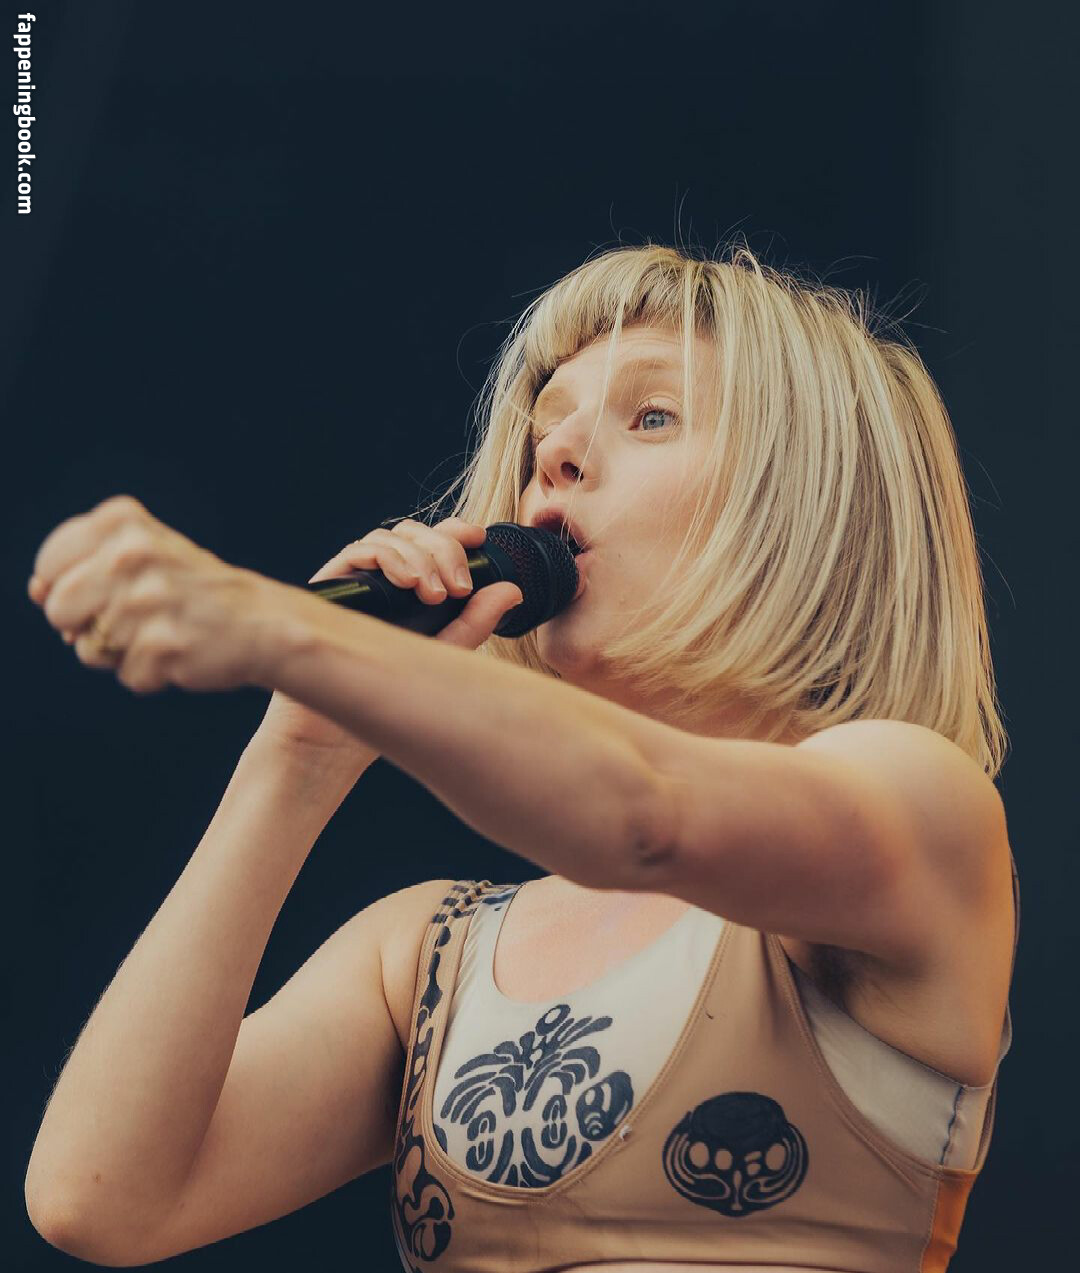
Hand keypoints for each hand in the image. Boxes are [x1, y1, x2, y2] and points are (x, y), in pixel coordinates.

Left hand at [29, 495, 271, 693]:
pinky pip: (128, 677)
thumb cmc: (188, 590)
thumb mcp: (135, 558)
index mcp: (121, 522)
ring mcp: (148, 600)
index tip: (107, 589)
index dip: (69, 588)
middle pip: (58, 610)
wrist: (261, 622)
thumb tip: (36, 591)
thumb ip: (78, 567)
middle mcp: (131, 555)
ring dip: (121, 652)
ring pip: (89, 650)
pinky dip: (151, 674)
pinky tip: (180, 652)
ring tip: (160, 633)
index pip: (49, 565)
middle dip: (86, 625)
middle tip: (135, 616)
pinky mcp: (164, 645)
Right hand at [257, 516, 522, 753]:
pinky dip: (386, 558)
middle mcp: (384, 578)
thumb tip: (513, 590)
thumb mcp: (444, 652)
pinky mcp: (332, 587)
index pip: (433, 541)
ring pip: (388, 538)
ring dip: (418, 557)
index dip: (456, 531)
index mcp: (413, 586)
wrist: (338, 732)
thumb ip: (476, 622)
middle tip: (459, 587)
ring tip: (435, 594)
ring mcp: (358, 581)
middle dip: (443, 550)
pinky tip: (407, 583)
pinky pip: (357, 552)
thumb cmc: (389, 694)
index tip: (480, 539)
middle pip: (414, 534)